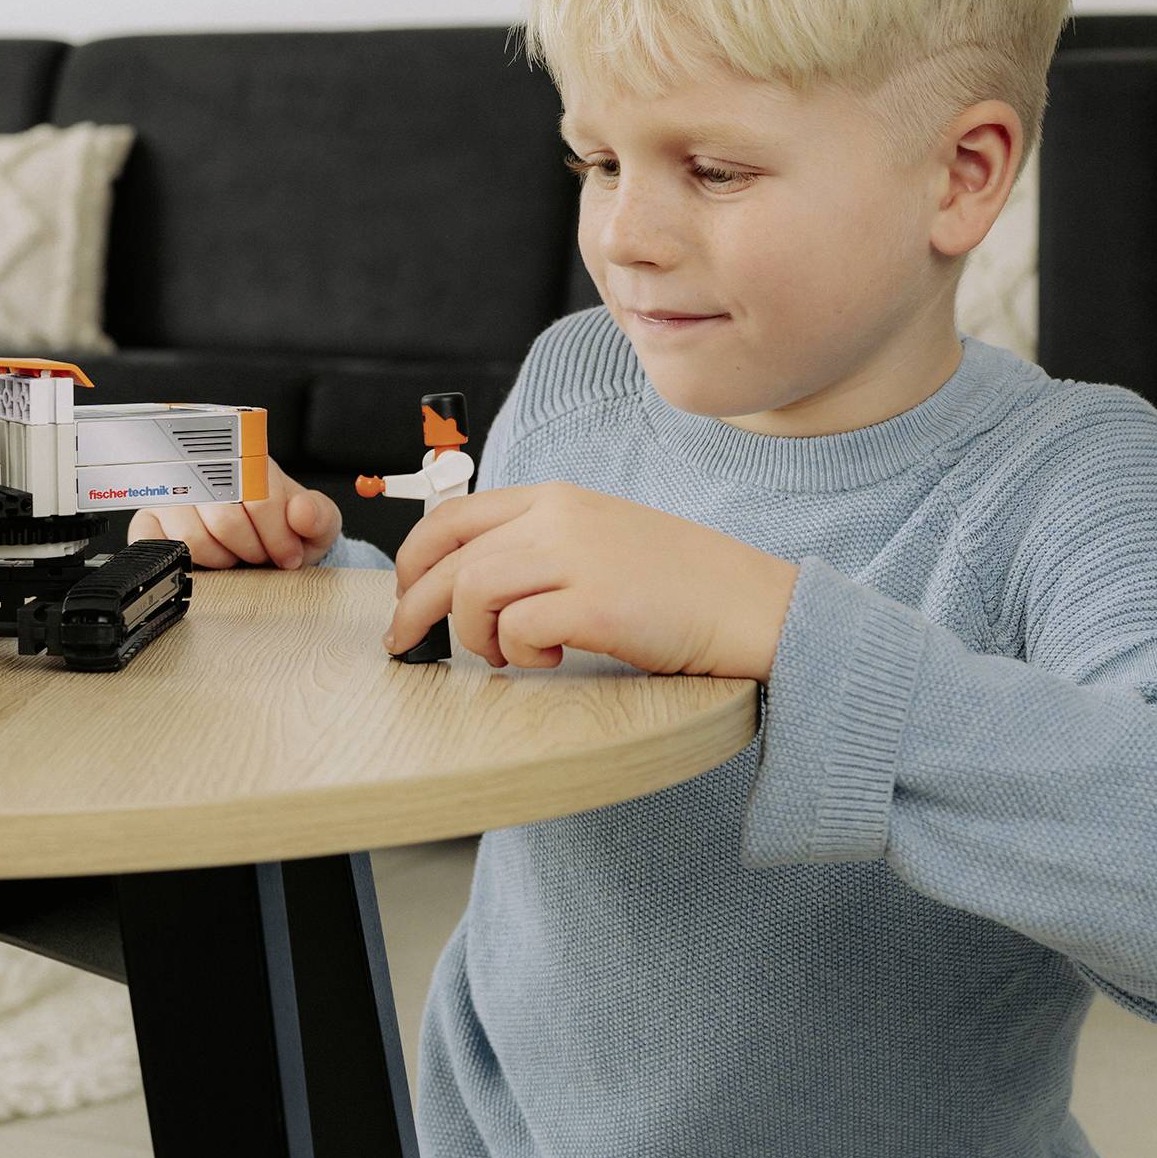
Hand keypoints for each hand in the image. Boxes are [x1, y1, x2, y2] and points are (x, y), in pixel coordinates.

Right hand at [129, 458, 342, 569]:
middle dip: (252, 550)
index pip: (257, 493)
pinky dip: (186, 561)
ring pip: (192, 538)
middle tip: (260, 555)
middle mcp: (204, 467)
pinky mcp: (149, 521)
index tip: (288, 554)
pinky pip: (158, 545)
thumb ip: (319, 515)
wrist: (263, 547)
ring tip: (234, 554)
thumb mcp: (317, 522)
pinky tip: (205, 559)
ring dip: (222, 559)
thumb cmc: (285, 529)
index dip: (277, 533)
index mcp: (247, 459)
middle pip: (225, 520)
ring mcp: (171, 493)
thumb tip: (301, 512)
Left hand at [383, 483, 798, 677]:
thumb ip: (539, 545)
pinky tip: (552, 660)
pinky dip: (520, 654)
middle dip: (414, 606)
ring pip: (472, 591)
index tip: (405, 594)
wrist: (751, 605)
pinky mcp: (595, 604)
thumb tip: (469, 583)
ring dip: (472, 634)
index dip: (413, 558)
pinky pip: (519, 630)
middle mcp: (559, 518)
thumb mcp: (599, 539)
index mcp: (555, 497)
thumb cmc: (678, 584)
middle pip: (449, 557)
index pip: (453, 515)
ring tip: (505, 655)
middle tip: (405, 644)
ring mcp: (577, 558)